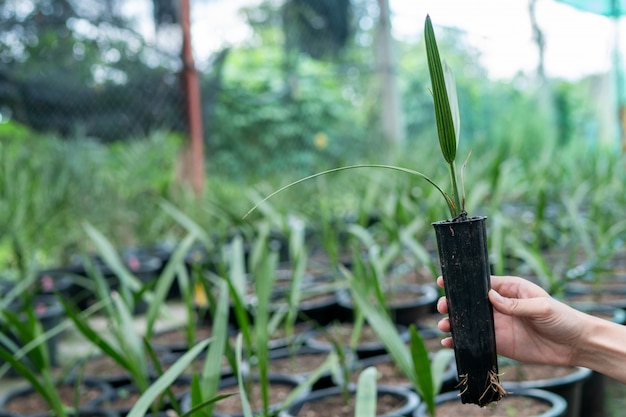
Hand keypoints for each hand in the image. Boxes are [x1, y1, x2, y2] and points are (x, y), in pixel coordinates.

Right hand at [436, 275, 586, 365]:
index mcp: (509, 289)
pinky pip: (476, 341)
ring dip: (454, 323)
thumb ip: (515, 304)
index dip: (462, 282)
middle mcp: (500, 306)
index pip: (480, 283)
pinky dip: (461, 342)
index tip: (444, 281)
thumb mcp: (541, 306)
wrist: (575, 345)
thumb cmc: (562, 318)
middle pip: (470, 303)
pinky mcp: (499, 343)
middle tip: (443, 307)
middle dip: (453, 304)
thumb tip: (490, 297)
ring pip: (469, 322)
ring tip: (444, 325)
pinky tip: (449, 343)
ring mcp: (498, 325)